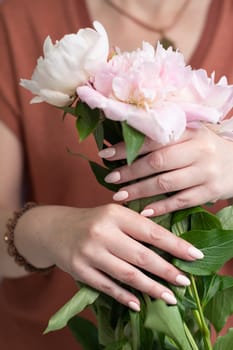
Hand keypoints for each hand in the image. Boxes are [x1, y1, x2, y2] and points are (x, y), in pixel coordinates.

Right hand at [15, 204, 202, 310]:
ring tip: (169, 296)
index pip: (152, 232)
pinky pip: (107, 287)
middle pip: (142, 256)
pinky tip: (139, 303)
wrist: (55, 229)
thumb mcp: (113, 214)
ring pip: (127, 274)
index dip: (175, 245)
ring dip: (151, 288)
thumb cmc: (92, 222)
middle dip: (167, 271)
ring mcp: (90, 253)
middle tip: (185, 282)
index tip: (194, 256)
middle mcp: (102, 232)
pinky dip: (125, 296)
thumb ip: (137, 225)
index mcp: (115, 214)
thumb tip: (170, 243)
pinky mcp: (79, 270)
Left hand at [99, 126, 232, 215]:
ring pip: (166, 183)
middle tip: (110, 179)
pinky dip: (161, 207)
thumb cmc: (207, 148)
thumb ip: (165, 137)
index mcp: (191, 132)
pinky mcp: (211, 192)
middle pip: (157, 162)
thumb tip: (126, 145)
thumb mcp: (191, 135)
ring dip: (140, 191)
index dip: (127, 148)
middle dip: (130, 172)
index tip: (105, 155)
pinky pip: (181, 201)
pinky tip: (144, 211)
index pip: (153, 140)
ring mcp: (206, 172)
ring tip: (119, 196)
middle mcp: (199, 150)